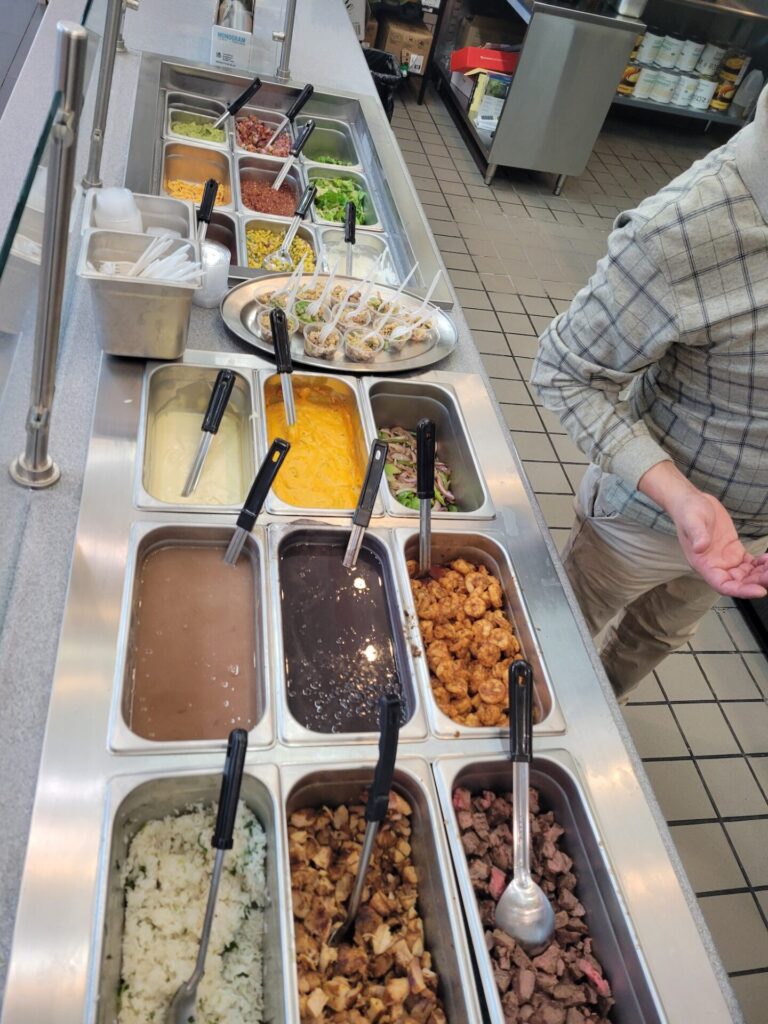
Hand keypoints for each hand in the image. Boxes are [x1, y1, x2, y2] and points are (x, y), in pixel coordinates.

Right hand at [639, 461, 767, 597]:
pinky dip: (761, 564)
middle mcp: (715, 566)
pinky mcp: (734, 551)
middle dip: (756, 582)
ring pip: (747, 575)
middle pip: (739, 583)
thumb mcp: (691, 520)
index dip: (741, 591)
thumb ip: (697, 534)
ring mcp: (726, 559)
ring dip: (761, 574)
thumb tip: (700, 548)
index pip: (723, 585)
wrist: (691, 502)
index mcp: (703, 564)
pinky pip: (750, 564)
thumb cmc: (688, 511)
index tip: (759, 590)